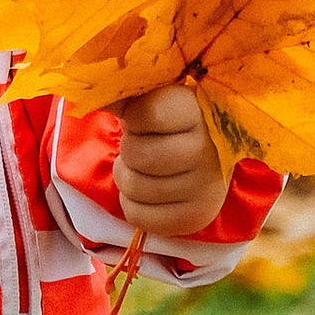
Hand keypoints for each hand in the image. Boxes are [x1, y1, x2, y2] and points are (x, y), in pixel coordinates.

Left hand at [113, 82, 228, 239]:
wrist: (212, 154)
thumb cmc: (174, 123)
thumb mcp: (158, 99)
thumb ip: (129, 97)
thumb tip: (102, 97)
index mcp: (199, 111)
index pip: (147, 114)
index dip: (132, 117)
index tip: (141, 117)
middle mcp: (208, 150)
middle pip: (136, 154)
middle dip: (128, 149)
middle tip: (142, 145)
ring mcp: (205, 188)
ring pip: (133, 187)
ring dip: (127, 177)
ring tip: (144, 168)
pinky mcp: (195, 217)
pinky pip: (138, 215)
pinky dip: (132, 204)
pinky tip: (147, 192)